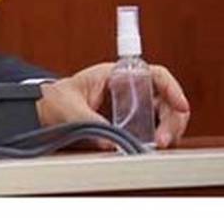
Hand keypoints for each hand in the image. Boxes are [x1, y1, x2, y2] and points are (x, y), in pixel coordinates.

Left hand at [37, 62, 190, 147]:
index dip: (172, 88)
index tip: (181, 105)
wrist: (42, 110)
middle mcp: (127, 89)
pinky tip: (148, 148)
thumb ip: (90, 124)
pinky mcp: (127, 123)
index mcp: (115, 75)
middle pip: (165, 99)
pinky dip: (155, 139)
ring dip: (166, 131)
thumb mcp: (70, 109)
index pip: (154, 74)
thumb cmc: (54, 100)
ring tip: (156, 145)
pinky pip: (150, 129)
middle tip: (163, 140)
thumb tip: (112, 143)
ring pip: (162, 116)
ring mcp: (129, 106)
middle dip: (172, 119)